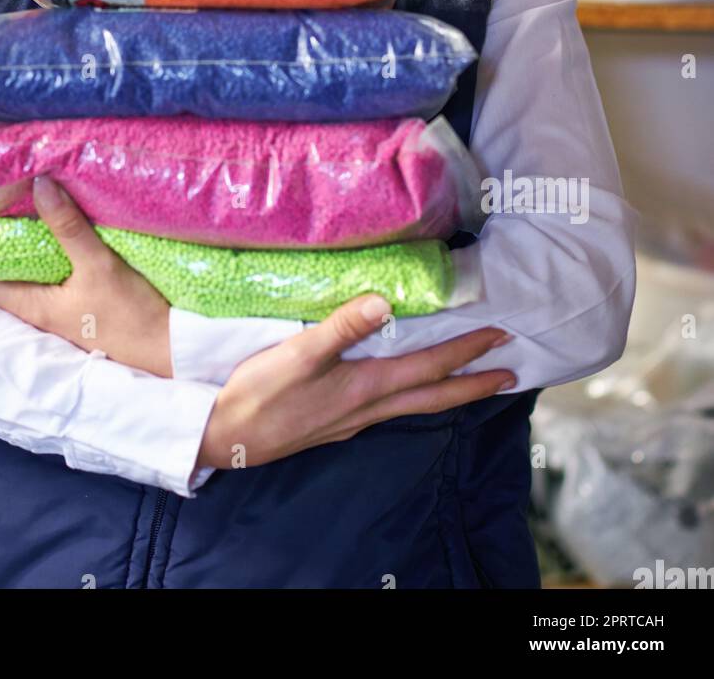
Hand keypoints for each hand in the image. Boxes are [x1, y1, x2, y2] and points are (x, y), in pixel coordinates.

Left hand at [0, 175, 172, 377]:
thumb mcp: (99, 266)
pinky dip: (33, 263)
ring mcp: (61, 314)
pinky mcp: (83, 310)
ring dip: (3, 261)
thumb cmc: (130, 315)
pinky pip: (46, 283)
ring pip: (21, 283)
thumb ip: (69, 227)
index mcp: (34, 305)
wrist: (171, 352)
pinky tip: (41, 247)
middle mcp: (40, 312)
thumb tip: (38, 185)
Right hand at [197, 297, 514, 470]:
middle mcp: (369, 408)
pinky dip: (414, 396)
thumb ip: (342, 327)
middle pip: (434, 396)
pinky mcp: (336, 423)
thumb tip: (385, 301)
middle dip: (474, 384)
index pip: (430, 367)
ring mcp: (353, 420)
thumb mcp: (299, 354)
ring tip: (471, 383)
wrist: (226, 436)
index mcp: (366, 387)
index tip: (501, 338)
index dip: (467, 353)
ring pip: (414, 405)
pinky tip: (404, 391)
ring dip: (448, 393)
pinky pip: (391, 408)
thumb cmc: (260, 393)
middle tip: (511, 374)